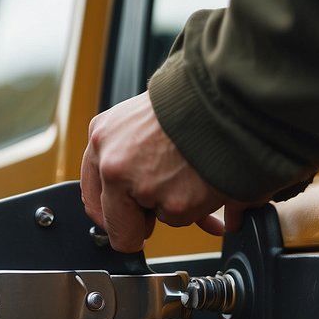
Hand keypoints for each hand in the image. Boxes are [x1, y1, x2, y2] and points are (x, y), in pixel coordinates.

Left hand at [80, 92, 267, 251]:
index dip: (113, 212)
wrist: (226, 97)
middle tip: (157, 208)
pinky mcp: (176, 204)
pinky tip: (206, 185)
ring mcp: (143, 186)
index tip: (128, 216)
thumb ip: (126, 157)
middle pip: (113, 221)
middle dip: (136, 221)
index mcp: (101, 137)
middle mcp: (113, 163)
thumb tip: (130, 203)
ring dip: (173, 208)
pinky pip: (182, 221)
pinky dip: (197, 209)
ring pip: (153, 219)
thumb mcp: (139, 121)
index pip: (92, 197)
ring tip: (190, 176)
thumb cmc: (190, 105)